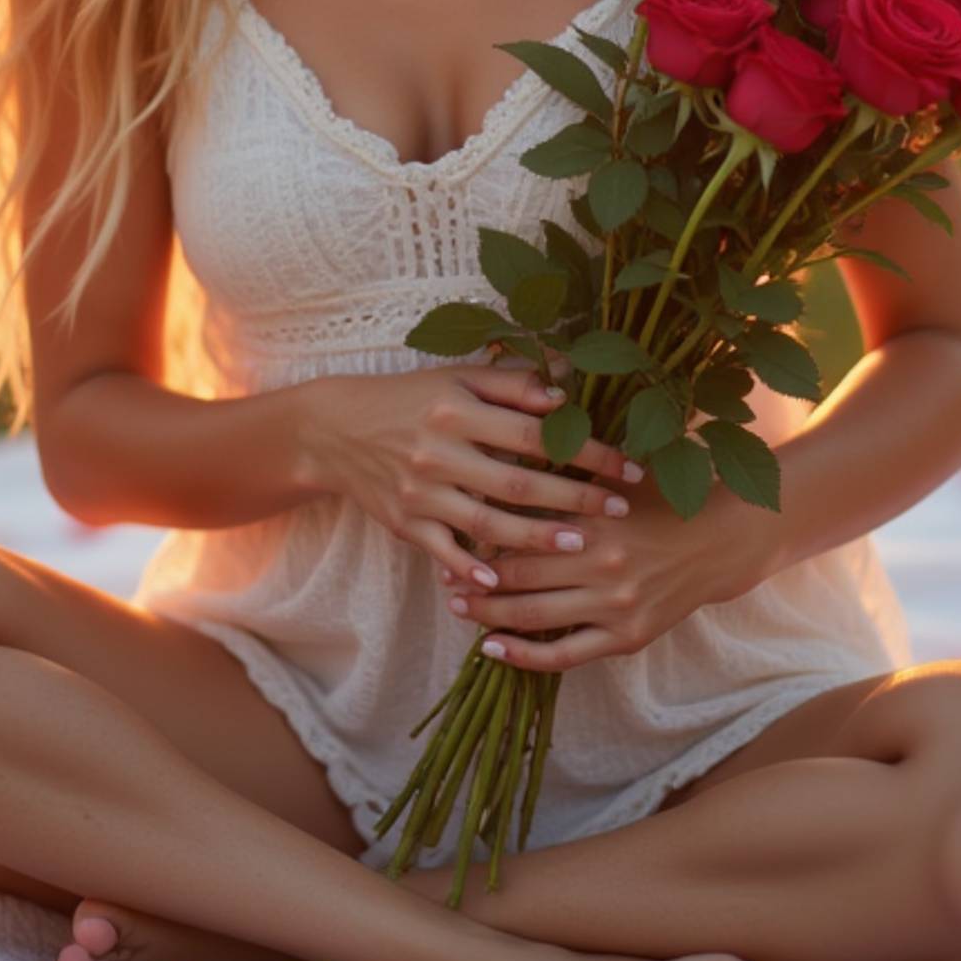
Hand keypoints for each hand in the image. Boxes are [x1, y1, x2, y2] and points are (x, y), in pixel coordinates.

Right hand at [300, 346, 640, 587]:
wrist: (334, 431)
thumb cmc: (407, 399)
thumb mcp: (455, 379)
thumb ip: (512, 383)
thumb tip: (567, 387)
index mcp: (457, 410)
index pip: (535, 434)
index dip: (585, 450)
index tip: (626, 467)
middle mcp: (439, 452)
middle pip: (518, 482)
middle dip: (574, 499)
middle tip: (618, 511)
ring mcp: (420, 492)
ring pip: (488, 523)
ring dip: (536, 538)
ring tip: (578, 544)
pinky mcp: (404, 523)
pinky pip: (445, 551)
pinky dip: (472, 568)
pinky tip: (503, 581)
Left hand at [435, 434, 766, 672]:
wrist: (718, 542)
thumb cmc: (656, 500)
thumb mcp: (616, 473)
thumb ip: (569, 462)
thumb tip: (511, 437)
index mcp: (595, 517)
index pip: (521, 529)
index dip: (479, 536)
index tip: (452, 532)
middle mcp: (603, 563)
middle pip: (519, 576)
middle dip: (475, 579)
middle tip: (443, 577)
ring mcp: (615, 605)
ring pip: (534, 618)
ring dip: (489, 616)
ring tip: (460, 608)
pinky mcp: (627, 638)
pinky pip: (564, 656)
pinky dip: (524, 656)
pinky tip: (494, 649)